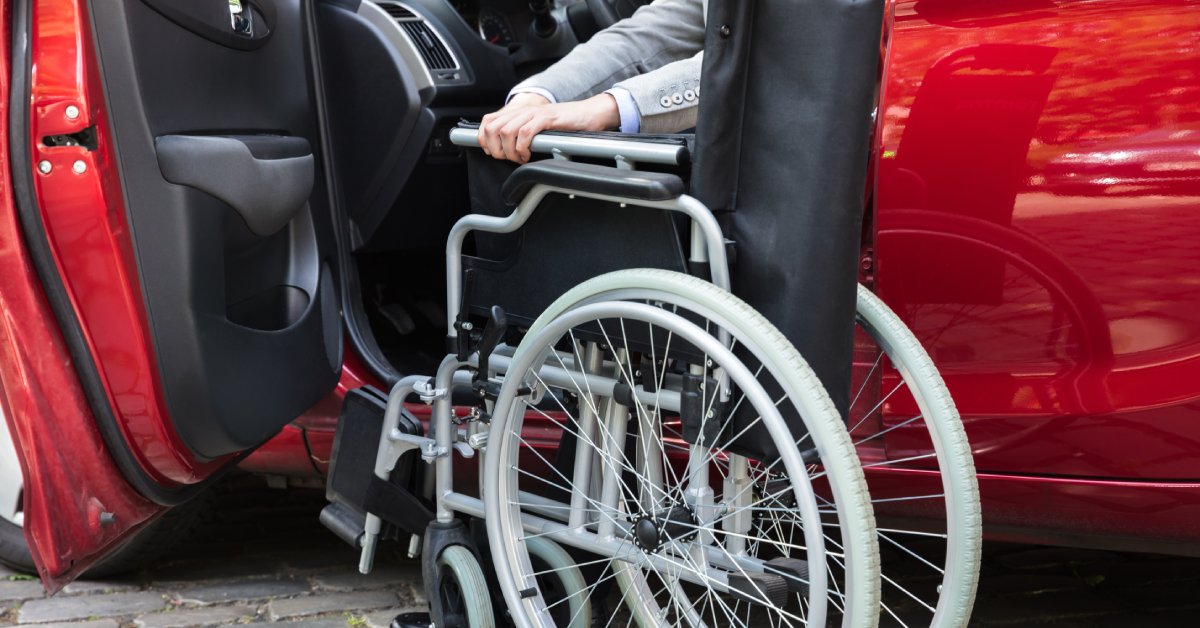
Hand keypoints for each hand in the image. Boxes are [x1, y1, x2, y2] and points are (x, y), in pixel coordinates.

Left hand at [478, 93, 620, 162]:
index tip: (492, 152)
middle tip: (507, 159)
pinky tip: (528, 154)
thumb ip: (523, 133)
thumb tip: (506, 150)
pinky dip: (522, 147)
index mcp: (520, 112)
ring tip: (520, 158)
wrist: (590, 113)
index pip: (488, 121)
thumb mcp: (539, 127)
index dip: (484, 138)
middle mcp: (524, 111)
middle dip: (496, 148)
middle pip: (493, 127)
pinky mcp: (547, 119)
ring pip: (507, 131)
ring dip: (509, 150)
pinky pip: (525, 132)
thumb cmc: (567, 124)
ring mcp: (535, 114)